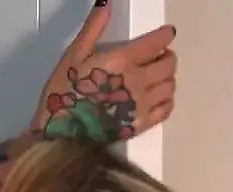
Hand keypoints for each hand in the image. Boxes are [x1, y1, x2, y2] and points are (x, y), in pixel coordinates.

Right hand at [31, 7, 177, 142]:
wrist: (61, 137)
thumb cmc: (63, 95)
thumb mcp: (72, 57)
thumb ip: (93, 29)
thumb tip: (106, 3)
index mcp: (122, 60)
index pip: (157, 42)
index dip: (165, 35)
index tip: (166, 34)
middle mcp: (138, 81)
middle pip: (169, 63)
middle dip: (166, 56)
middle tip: (158, 56)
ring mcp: (143, 105)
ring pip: (171, 85)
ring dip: (167, 78)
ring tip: (155, 77)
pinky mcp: (142, 124)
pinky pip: (167, 108)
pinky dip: (166, 100)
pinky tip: (155, 98)